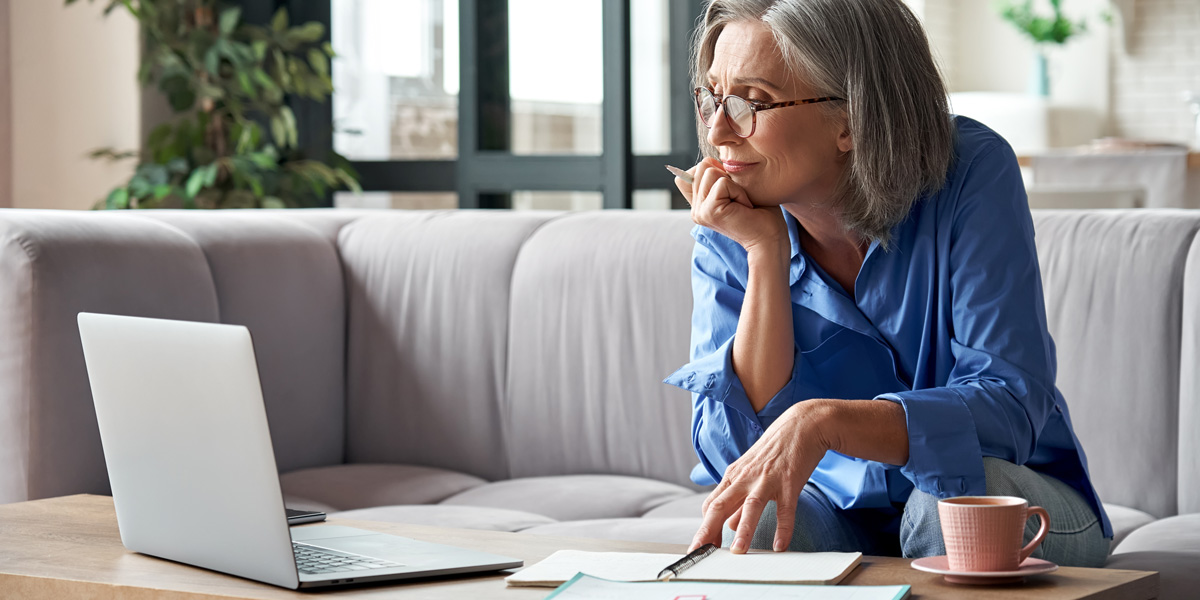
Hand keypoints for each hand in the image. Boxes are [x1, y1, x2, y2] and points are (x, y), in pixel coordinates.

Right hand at [673, 158, 786, 255]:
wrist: (770, 239)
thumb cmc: (760, 213)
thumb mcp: (736, 189)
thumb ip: (718, 176)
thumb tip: (709, 160)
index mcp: (699, 205)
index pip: (689, 173)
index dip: (712, 171)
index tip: (731, 191)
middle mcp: (696, 209)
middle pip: (701, 167)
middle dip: (726, 176)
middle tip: (739, 198)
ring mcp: (700, 212)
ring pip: (710, 171)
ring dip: (734, 184)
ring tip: (742, 203)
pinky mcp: (709, 211)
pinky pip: (722, 183)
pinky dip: (739, 191)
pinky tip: (745, 207)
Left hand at [689, 400, 834, 552]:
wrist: (801, 425)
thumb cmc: (774, 450)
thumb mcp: (751, 473)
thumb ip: (738, 500)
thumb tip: (728, 525)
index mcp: (733, 476)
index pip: (711, 505)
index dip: (704, 527)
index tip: (701, 547)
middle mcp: (745, 478)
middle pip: (720, 505)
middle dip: (708, 531)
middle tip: (700, 552)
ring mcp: (767, 479)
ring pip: (750, 506)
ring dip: (743, 530)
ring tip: (738, 552)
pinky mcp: (789, 481)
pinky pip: (785, 509)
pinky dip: (783, 528)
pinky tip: (780, 546)